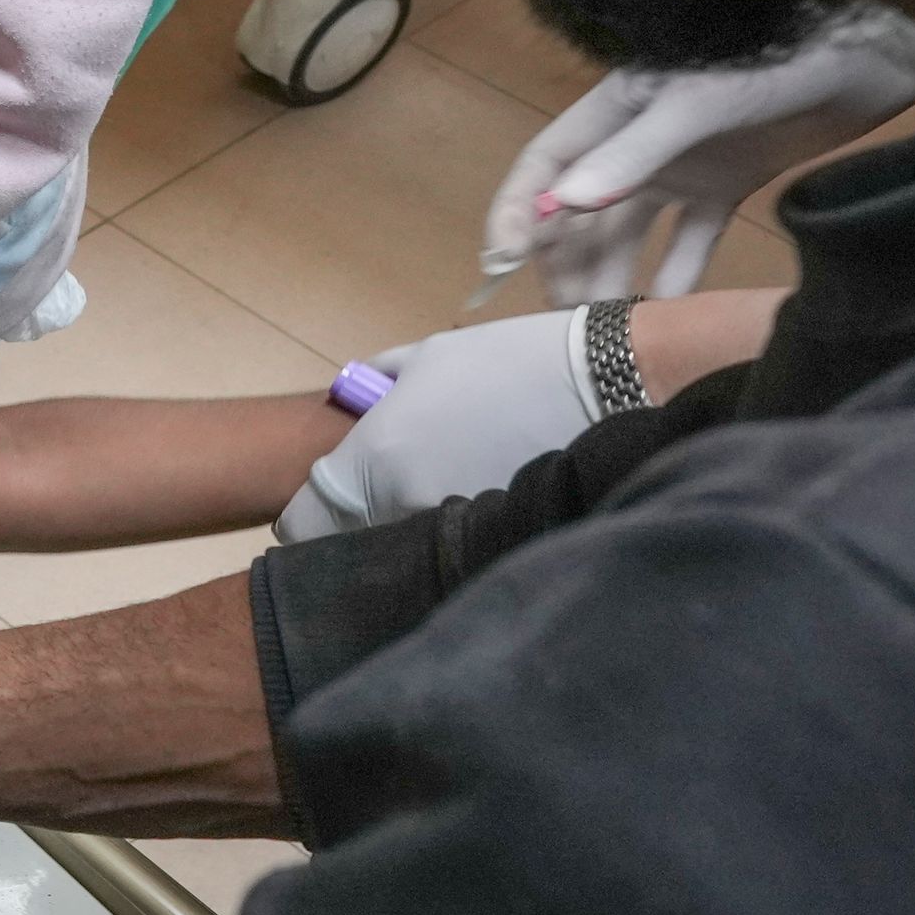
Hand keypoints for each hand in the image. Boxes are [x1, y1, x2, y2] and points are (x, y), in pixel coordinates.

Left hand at [277, 310, 597, 540]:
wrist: (611, 385)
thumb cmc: (513, 361)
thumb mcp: (429, 356)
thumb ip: (376, 383)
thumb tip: (352, 396)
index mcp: (375, 458)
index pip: (303, 520)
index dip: (307, 516)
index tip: (327, 508)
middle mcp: (402, 506)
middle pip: (350, 542)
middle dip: (358, 526)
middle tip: (385, 501)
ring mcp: (453, 533)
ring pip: (403, 553)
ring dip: (407, 537)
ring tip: (438, 504)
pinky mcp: (497, 546)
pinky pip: (454, 558)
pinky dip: (457, 546)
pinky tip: (480, 520)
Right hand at [481, 5, 914, 299]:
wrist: (870, 55)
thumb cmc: (775, 61)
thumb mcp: (699, 105)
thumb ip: (635, 155)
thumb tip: (568, 207)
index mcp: (613, 110)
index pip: (545, 167)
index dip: (519, 212)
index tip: (503, 263)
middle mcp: (636, 140)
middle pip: (581, 211)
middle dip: (566, 263)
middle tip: (567, 320)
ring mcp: (682, 165)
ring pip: (630, 232)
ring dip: (614, 274)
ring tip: (610, 326)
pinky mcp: (728, 184)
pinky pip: (691, 238)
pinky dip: (677, 272)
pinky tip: (668, 310)